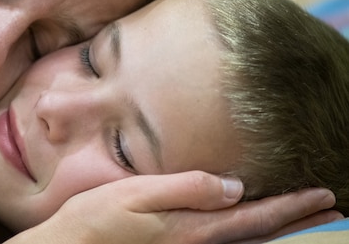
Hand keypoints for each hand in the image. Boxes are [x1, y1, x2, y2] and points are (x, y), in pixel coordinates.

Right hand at [7, 171, 341, 243]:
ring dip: (278, 229)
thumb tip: (233, 185)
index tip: (321, 194)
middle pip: (258, 234)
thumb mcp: (138, 194)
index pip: (253, 215)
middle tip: (330, 208)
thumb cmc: (97, 218)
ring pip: (246, 242)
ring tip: (303, 217)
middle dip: (296, 220)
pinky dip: (249, 234)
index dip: (290, 205)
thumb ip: (186, 188)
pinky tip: (251, 226)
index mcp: (192, 229)